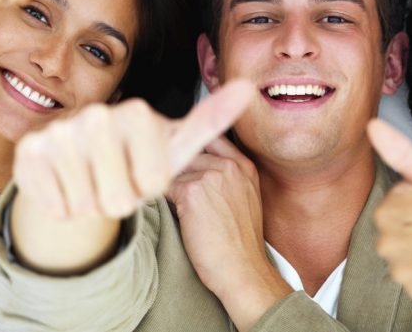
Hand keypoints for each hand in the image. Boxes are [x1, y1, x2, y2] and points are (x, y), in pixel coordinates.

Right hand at [12, 81, 254, 218]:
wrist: (86, 160)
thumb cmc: (139, 156)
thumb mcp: (179, 143)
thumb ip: (213, 119)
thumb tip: (250, 89)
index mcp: (136, 113)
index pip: (151, 184)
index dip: (150, 189)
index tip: (146, 171)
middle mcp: (96, 116)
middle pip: (116, 198)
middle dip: (120, 200)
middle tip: (118, 180)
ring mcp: (58, 132)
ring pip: (83, 203)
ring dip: (91, 204)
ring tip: (94, 181)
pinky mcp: (27, 151)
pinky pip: (51, 204)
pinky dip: (62, 206)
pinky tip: (67, 185)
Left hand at [166, 136, 272, 296]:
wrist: (242, 270)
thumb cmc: (240, 243)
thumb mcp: (244, 199)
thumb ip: (227, 177)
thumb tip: (195, 167)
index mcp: (245, 167)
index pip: (212, 139)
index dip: (195, 149)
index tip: (185, 160)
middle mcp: (230, 167)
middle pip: (190, 153)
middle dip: (179, 169)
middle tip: (175, 188)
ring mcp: (212, 177)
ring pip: (176, 170)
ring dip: (172, 186)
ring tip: (178, 207)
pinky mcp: (193, 192)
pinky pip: (166, 187)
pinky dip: (166, 200)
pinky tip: (175, 215)